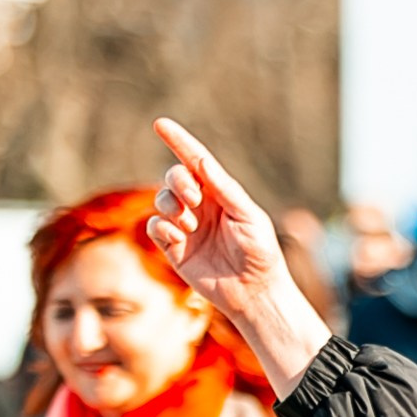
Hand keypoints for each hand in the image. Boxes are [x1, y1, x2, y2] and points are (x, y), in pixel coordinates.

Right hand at [146, 118, 331, 392]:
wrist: (255, 292)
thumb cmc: (261, 253)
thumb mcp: (249, 217)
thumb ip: (225, 190)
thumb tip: (202, 162)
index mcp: (222, 194)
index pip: (196, 162)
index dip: (179, 142)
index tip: (161, 124)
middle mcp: (202, 206)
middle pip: (175, 177)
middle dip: (178, 181)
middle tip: (194, 198)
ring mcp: (186, 226)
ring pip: (161, 200)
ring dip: (171, 206)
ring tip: (190, 224)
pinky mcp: (174, 248)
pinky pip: (155, 226)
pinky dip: (162, 227)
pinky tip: (178, 236)